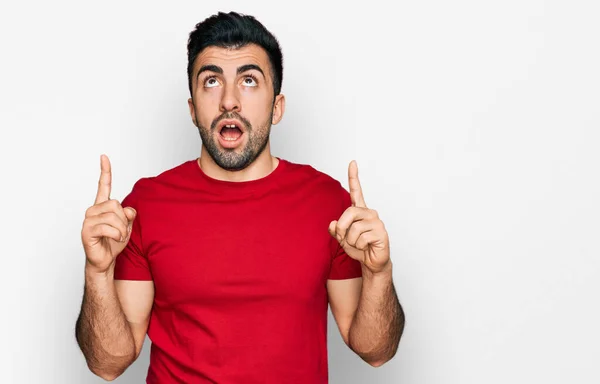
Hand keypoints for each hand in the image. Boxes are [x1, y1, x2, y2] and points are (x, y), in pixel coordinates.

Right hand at [81, 154, 136, 273]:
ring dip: (122, 228)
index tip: (104, 157)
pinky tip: (114, 239)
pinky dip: (117, 234)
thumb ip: (129, 215)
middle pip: (116, 204)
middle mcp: (93, 210)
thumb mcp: (127, 226)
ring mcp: (88, 220)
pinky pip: (109, 227)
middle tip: (122, 231)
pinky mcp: (87, 231)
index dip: (105, 171)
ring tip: (118, 236)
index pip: (104, 186)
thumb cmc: (114, 242)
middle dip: (124, 219)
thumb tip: (128, 209)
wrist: (105, 260)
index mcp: (102, 206)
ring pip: (114, 216)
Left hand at [329, 160, 390, 273]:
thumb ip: (336, 230)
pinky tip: (367, 246)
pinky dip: (359, 246)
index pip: (356, 191)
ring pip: (354, 229)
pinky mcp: (381, 232)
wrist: (372, 262)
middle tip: (345, 239)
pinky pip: (361, 239)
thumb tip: (333, 223)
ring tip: (359, 244)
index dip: (354, 177)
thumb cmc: (358, 247)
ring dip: (351, 241)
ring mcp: (376, 222)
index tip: (352, 162)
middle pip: (349, 213)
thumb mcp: (342, 238)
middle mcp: (369, 213)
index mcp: (359, 211)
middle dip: (342, 229)